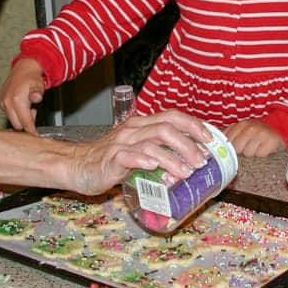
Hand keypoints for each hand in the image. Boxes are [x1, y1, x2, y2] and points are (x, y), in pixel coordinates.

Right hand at [0, 57, 44, 133]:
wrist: (24, 69)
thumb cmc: (32, 78)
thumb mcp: (39, 86)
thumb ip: (37, 94)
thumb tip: (36, 97)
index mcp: (16, 99)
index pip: (25, 121)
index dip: (31, 130)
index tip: (36, 136)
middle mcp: (7, 102)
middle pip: (17, 124)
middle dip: (27, 123)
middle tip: (34, 111)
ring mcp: (3, 103)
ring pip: (13, 120)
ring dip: (22, 118)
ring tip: (29, 106)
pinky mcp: (1, 103)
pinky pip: (9, 114)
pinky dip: (16, 114)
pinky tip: (22, 105)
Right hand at [68, 110, 213, 193]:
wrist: (77, 166)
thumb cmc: (110, 160)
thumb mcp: (138, 151)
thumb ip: (159, 152)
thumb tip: (190, 162)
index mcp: (142, 125)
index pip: (172, 116)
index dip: (193, 125)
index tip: (211, 138)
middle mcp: (133, 130)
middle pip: (166, 128)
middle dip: (189, 143)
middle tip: (203, 161)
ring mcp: (121, 144)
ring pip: (151, 143)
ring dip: (173, 157)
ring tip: (187, 171)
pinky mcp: (110, 160)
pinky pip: (128, 156)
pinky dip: (143, 160)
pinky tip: (154, 167)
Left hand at [224, 119, 284, 156]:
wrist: (280, 127)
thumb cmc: (258, 131)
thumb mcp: (243, 128)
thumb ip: (231, 134)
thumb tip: (217, 143)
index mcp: (240, 125)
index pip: (228, 141)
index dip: (231, 147)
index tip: (236, 148)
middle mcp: (250, 128)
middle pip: (237, 149)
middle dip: (242, 151)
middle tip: (249, 147)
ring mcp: (260, 134)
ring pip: (248, 153)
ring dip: (253, 153)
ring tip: (257, 147)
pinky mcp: (270, 141)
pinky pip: (260, 154)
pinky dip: (262, 154)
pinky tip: (264, 148)